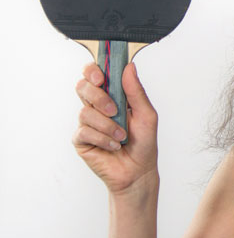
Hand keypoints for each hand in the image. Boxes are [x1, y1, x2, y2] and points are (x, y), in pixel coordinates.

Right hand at [73, 62, 158, 194]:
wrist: (138, 170)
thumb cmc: (144, 142)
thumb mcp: (147, 114)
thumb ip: (136, 91)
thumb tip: (129, 67)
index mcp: (112, 95)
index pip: (94, 74)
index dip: (93, 71)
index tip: (101, 78)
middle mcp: (97, 106)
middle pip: (83, 87)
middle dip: (99, 98)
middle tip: (114, 111)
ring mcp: (87, 123)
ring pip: (85, 112)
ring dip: (107, 125)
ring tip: (121, 136)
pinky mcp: (81, 140)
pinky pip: (84, 132)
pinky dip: (103, 139)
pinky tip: (113, 145)